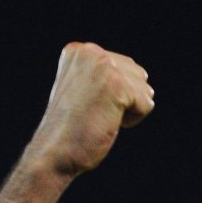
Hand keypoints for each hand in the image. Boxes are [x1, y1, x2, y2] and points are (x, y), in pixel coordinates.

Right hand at [25, 42, 154, 177]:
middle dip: (125, 99)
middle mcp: (91, 52)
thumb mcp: (85, 89)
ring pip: (145, 90)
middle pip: (139, 75)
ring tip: (99, 116)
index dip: (115, 94)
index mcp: (80, 51)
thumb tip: (143, 75)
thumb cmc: (72, 128)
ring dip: (128, 110)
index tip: (87, 104)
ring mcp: (104, 66)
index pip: (125, 67)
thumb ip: (105, 76)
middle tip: (94, 111)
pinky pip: (146, 104)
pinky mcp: (117, 85)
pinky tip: (107, 122)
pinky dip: (132, 120)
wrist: (55, 151)